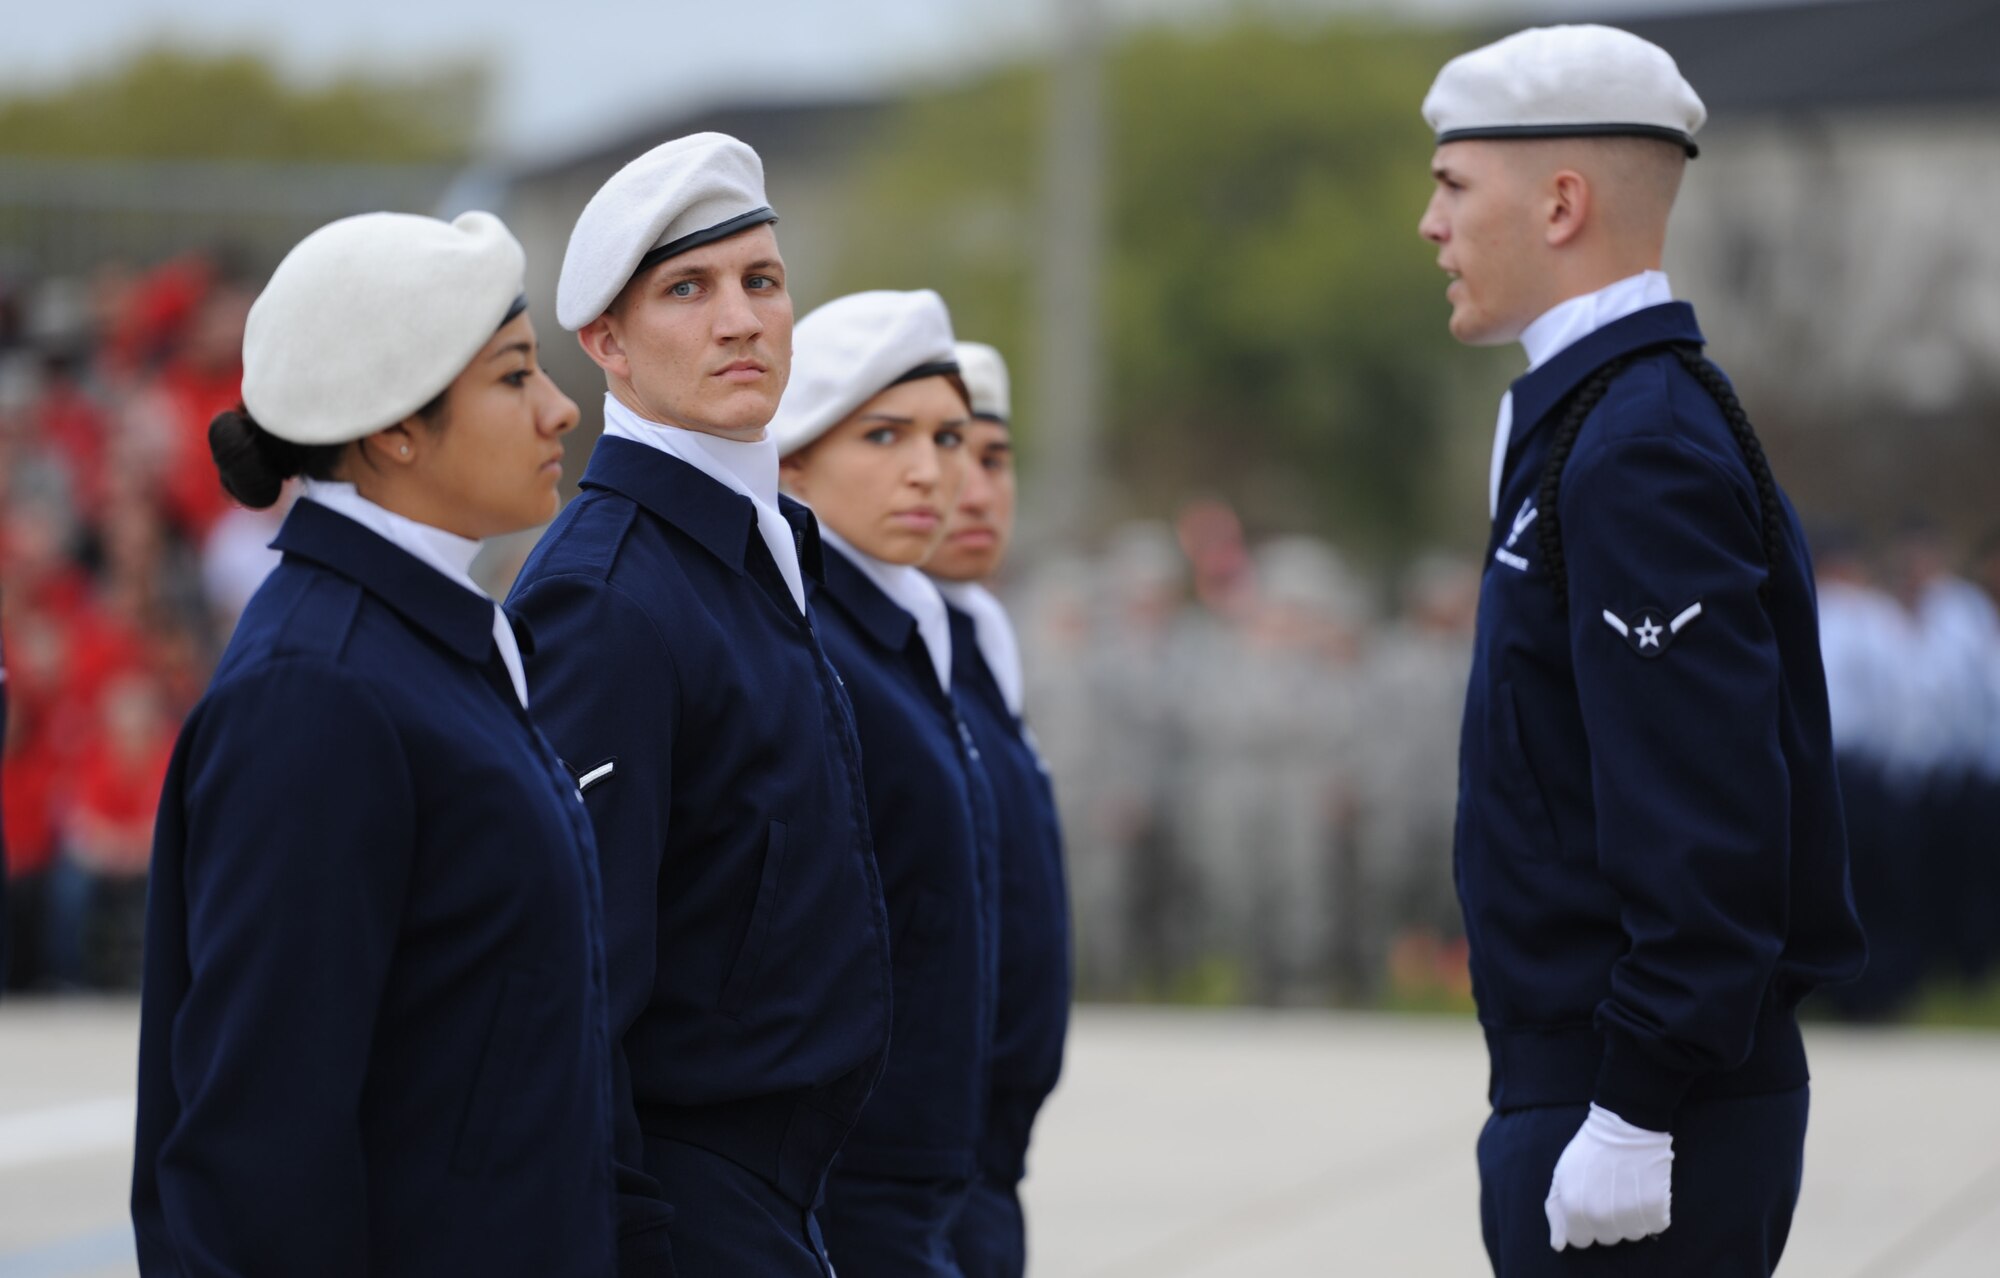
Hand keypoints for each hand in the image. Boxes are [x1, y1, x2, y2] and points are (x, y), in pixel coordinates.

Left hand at [1544, 1103, 1672, 1250]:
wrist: (1626, 1125)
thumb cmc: (1591, 1149)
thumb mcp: (1562, 1174)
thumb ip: (1557, 1211)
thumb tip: (1558, 1246)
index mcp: (1574, 1208)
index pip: (1579, 1241)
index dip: (1584, 1224)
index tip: (1590, 1205)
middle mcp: (1600, 1216)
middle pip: (1606, 1239)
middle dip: (1607, 1221)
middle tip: (1610, 1193)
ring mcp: (1629, 1214)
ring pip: (1631, 1235)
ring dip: (1631, 1218)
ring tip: (1628, 1190)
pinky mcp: (1655, 1208)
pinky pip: (1655, 1226)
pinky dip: (1653, 1212)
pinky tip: (1645, 1190)